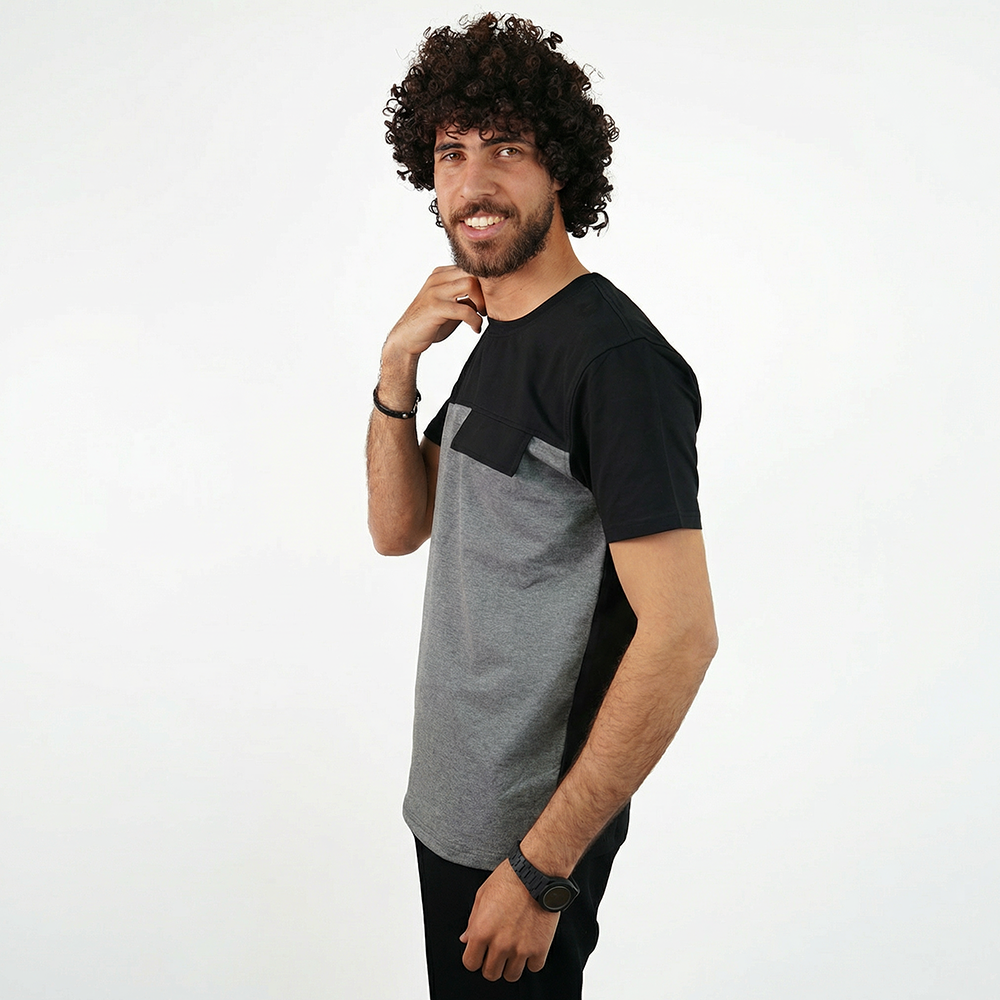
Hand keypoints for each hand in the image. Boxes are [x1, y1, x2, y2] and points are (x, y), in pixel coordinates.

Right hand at [385, 265, 485, 357]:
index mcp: (440, 274)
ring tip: (480, 316)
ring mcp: (435, 292)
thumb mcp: (449, 304)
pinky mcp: (435, 307)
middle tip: (485, 309)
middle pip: (473, 272)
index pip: (470, 268)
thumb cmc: (430, 322)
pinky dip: (475, 320)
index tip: (485, 302)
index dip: (483, 285)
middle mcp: (437, 279)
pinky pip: (465, 309)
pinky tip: (475, 328)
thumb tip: (487, 294)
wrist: (407, 338)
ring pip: (470, 284)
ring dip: (481, 302)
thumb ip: (464, 296)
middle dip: (484, 291)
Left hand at [459, 859, 559, 981]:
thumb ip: (473, 921)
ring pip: (511, 975)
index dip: (474, 958)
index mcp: (482, 931)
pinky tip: (529, 945)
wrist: (537, 872)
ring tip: (513, 950)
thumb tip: (466, 939)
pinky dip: (532, 959)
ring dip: (511, 965)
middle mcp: (500, 944)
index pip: (471, 963)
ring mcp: (521, 948)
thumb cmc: (509, 878)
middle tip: (497, 952)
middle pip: (491, 973)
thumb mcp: (482, 895)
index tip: (480, 953)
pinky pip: (534, 968)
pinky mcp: (540, 948)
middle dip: (491, 964)